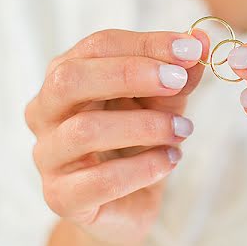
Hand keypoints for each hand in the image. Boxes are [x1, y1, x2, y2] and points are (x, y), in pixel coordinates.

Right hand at [26, 29, 208, 244]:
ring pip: (85, 131)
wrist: (127, 204)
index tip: (191, 50)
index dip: (145, 44)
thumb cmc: (138, 142)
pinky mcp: (61, 197)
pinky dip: (143, 168)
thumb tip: (202, 41)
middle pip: (71, 79)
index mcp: (64, 77)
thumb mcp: (163, 101)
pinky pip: (100, 180)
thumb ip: (178, 74)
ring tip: (183, 131)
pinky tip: (170, 161)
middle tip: (178, 82)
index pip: (97, 46)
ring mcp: (47, 156)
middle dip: (129, 74)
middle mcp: (44, 112)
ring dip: (145, 127)